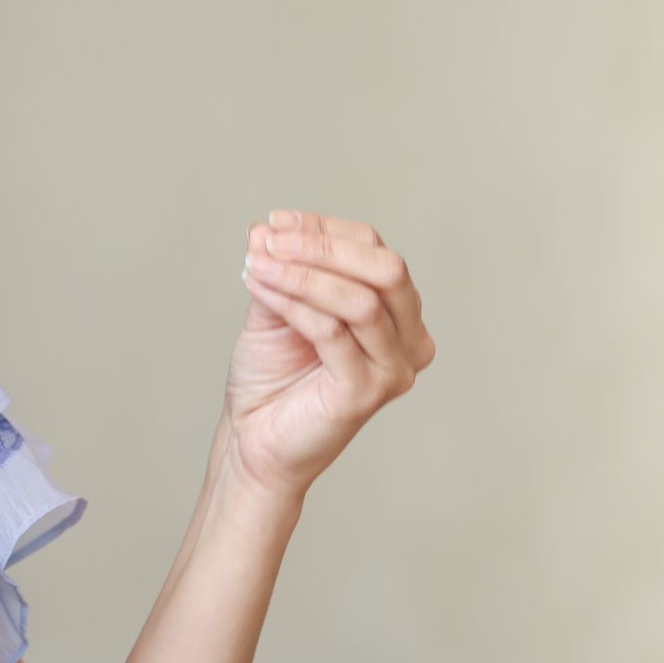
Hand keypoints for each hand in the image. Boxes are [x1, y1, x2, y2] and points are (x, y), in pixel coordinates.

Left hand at [226, 209, 434, 500]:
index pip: (375, 251)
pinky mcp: (366, 393)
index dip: (325, 229)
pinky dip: (291, 301)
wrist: (253, 440)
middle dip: (323, 246)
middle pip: (385, 270)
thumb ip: (279, 270)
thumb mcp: (275, 309)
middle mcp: (410, 341)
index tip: (274, 222)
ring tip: (256, 263)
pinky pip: (331, 332)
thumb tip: (264, 229)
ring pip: (361, 300)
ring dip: (302, 273)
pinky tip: (257, 287)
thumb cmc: (271, 378)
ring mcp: (393, 370)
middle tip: (270, 240)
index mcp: (398, 315)